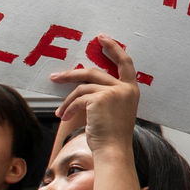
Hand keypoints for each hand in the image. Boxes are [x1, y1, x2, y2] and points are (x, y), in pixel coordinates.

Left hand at [48, 36, 140, 151]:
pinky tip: (64, 117)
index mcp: (132, 90)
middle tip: (57, 77)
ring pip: (82, 87)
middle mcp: (125, 88)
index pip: (125, 63)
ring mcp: (114, 92)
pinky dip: (68, 107)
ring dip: (68, 100)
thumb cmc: (112, 136)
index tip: (102, 39)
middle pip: (94, 72)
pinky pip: (78, 98)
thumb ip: (106, 94)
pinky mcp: (101, 98)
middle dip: (72, 74)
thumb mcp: (114, 111)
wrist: (113, 150)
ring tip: (60, 112)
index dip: (113, 48)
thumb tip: (83, 83)